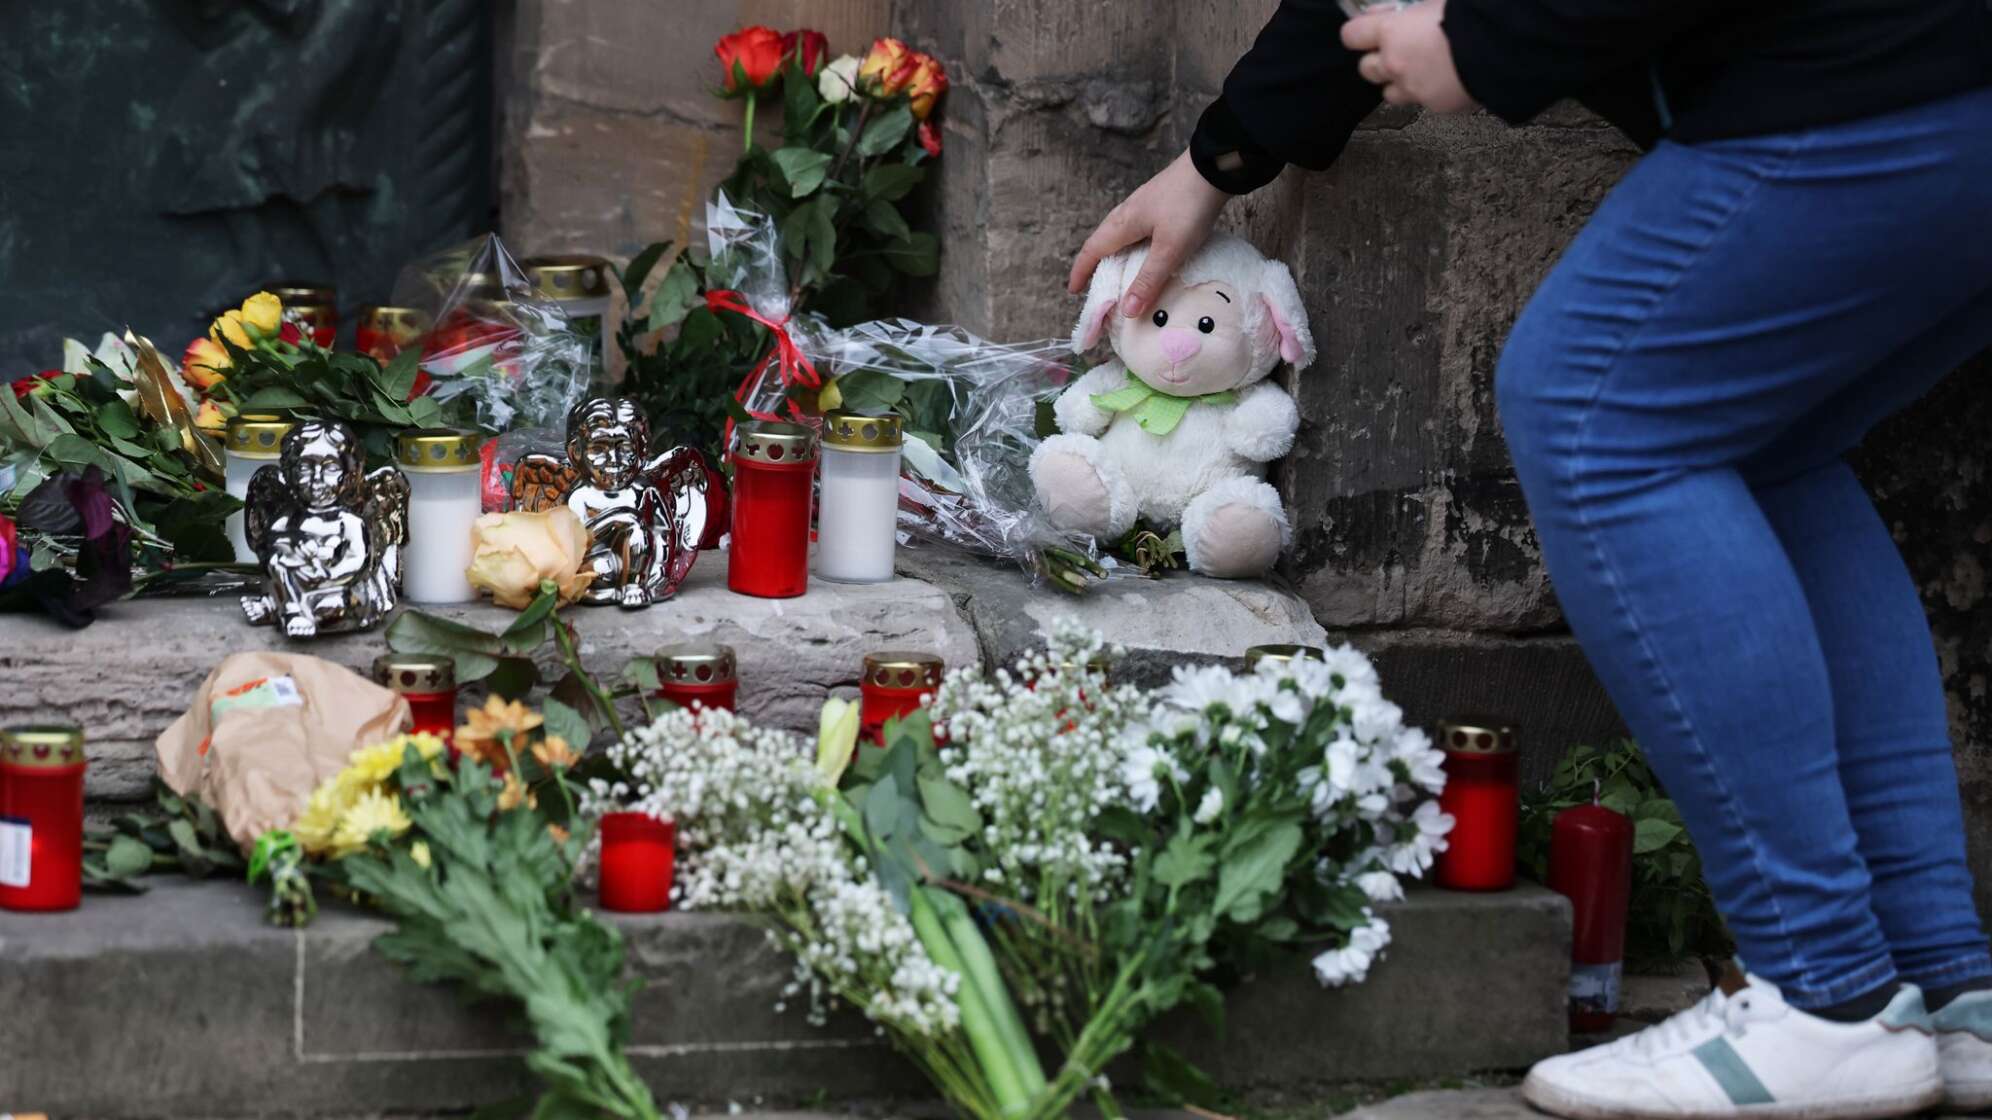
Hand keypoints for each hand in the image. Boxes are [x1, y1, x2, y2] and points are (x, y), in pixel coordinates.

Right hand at [1067, 150, 1228, 318]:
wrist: (1213, 167)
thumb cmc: (1189, 207)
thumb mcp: (1169, 249)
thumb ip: (1148, 280)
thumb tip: (1126, 311)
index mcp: (1122, 223)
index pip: (1092, 251)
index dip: (1080, 272)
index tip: (1073, 291)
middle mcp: (1126, 212)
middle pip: (1102, 241)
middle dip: (1094, 264)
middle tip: (1095, 286)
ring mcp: (1143, 204)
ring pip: (1118, 233)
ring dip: (1113, 254)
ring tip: (1118, 272)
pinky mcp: (1159, 202)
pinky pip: (1135, 228)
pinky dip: (1131, 245)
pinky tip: (1145, 250)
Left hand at [1342, 0, 1475, 111]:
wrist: (1502, 44)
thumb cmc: (1470, 14)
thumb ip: (1412, 9)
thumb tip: (1405, 11)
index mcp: (1392, 31)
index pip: (1352, 35)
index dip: (1359, 32)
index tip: (1369, 29)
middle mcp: (1395, 64)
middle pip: (1366, 69)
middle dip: (1378, 60)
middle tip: (1398, 50)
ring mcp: (1414, 89)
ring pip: (1389, 93)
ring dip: (1398, 82)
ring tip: (1420, 69)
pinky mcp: (1436, 106)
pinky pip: (1422, 102)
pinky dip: (1429, 92)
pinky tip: (1448, 78)